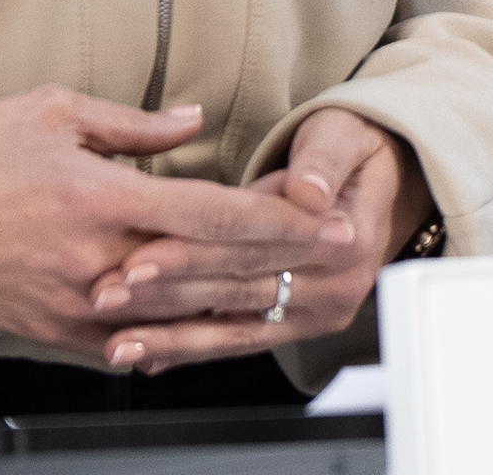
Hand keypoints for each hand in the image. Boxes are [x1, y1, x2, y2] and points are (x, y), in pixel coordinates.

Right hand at [0, 89, 358, 366]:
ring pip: (181, 311)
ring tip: (297, 284)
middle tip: (337, 251)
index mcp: (103, 199)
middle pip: (211, 267)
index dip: (278, 218)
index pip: (212, 212)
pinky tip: (221, 325)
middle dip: (283, 260)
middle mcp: (97, 259)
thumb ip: (136, 124)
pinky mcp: (57, 332)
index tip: (327, 216)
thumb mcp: (56, 113)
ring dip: (243, 300)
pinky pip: (133, 342)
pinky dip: (180, 333)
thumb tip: (195, 120)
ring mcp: (78, 304)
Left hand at [92, 107, 430, 371]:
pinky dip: (189, 351)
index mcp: (349, 239)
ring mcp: (316, 313)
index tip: (137, 255)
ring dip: (168, 336)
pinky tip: (147, 358)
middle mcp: (336, 287)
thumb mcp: (343, 135)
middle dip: (165, 295)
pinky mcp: (295, 325)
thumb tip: (309, 192)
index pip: (257, 247)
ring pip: (231, 329)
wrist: (385, 179)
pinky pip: (236, 343)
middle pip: (236, 290)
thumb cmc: (352, 149)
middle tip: (106, 293)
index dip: (194, 252)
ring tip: (115, 340)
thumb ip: (324, 161)